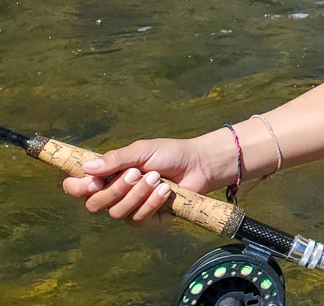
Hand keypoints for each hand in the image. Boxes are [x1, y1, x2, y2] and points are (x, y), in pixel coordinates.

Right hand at [62, 136, 226, 223]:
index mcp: (108, 175)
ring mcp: (130, 208)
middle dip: (115, 189)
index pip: (77, 187)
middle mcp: (114, 194)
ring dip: (138, 193)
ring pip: (117, 213)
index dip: (79, 187)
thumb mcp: (141, 151)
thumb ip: (115, 160)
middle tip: (136, 172)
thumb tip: (86, 168)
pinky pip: (138, 218)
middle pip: (94, 204)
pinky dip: (152, 202)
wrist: (198, 164)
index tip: (94, 181)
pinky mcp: (147, 219)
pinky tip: (165, 190)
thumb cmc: (169, 153)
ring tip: (157, 177)